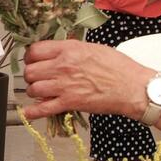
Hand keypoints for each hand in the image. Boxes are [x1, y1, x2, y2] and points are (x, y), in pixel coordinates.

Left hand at [21, 38, 147, 120]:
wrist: (132, 87)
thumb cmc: (118, 67)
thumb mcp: (93, 48)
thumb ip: (72, 49)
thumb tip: (58, 53)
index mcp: (69, 49)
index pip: (35, 50)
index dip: (31, 57)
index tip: (33, 61)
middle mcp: (63, 65)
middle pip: (30, 71)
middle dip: (31, 75)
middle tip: (37, 78)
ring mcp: (64, 85)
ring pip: (33, 88)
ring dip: (34, 91)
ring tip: (41, 92)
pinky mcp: (70, 103)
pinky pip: (43, 109)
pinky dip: (32, 112)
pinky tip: (28, 112)